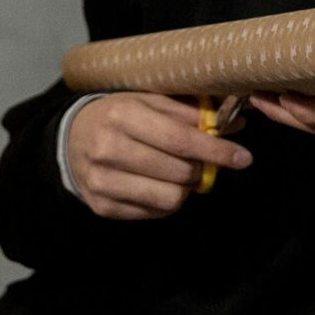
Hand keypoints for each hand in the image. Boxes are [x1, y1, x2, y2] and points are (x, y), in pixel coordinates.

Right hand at [64, 92, 251, 220]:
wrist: (72, 138)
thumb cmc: (118, 116)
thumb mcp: (148, 101)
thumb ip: (189, 112)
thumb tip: (234, 125)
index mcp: (122, 115)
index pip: (181, 140)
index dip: (217, 151)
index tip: (242, 157)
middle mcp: (109, 149)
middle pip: (180, 172)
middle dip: (201, 169)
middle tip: (200, 162)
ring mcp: (102, 181)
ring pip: (171, 198)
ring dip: (184, 188)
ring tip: (178, 175)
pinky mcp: (102, 205)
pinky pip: (155, 213)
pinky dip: (166, 201)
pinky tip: (158, 185)